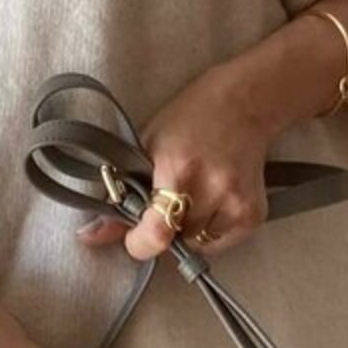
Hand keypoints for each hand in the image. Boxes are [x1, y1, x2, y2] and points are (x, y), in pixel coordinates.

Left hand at [77, 63, 272, 260]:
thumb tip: (92, 235)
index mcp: (178, 168)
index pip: (158, 231)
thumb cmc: (189, 118)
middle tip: (161, 203)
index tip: (132, 238)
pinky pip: (219, 242)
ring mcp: (237, 204)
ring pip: (196, 244)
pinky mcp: (254, 215)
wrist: (245, 103)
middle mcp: (212, 189)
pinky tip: (209, 202)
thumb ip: (122, 191)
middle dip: (160, 229)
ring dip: (184, 229)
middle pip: (173, 239)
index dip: (139, 244)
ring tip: (189, 196)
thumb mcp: (147, 144)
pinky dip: (208, 231)